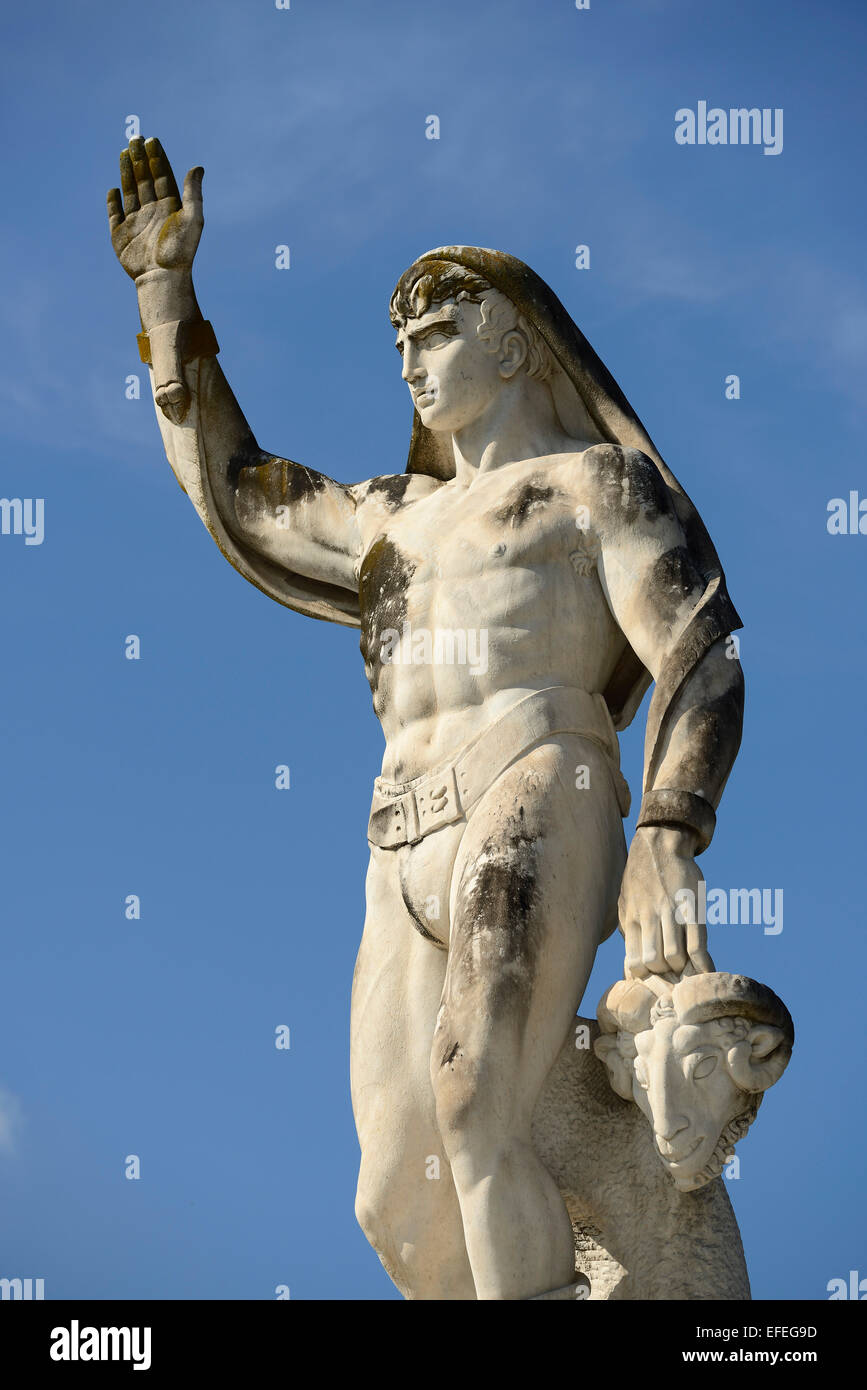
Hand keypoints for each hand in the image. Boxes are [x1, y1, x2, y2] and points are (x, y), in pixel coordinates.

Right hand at [107, 137, 202, 284]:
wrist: (162, 277)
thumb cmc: (181, 251)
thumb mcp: (192, 218)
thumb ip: (193, 193)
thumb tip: (198, 167)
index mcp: (170, 208)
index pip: (162, 177)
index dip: (157, 159)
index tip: (152, 141)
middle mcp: (153, 213)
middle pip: (145, 180)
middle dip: (140, 159)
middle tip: (135, 139)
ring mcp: (136, 223)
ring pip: (130, 192)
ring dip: (127, 172)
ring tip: (124, 152)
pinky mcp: (121, 235)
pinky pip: (115, 214)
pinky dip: (113, 202)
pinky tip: (114, 189)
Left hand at [618, 825, 714, 979]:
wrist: (659, 844)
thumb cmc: (640, 880)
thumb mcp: (626, 905)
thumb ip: (629, 934)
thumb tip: (630, 970)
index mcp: (632, 919)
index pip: (635, 963)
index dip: (644, 978)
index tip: (653, 981)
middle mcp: (650, 917)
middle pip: (654, 963)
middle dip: (664, 975)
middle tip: (672, 975)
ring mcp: (672, 912)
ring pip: (674, 956)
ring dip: (681, 968)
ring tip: (686, 967)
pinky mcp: (692, 906)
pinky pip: (698, 941)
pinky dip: (703, 962)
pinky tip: (706, 971)